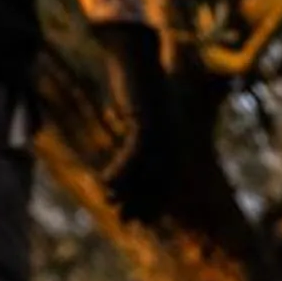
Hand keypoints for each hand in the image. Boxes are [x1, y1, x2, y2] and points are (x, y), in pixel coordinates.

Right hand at [94, 18, 179, 224]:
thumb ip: (142, 139)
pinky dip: (119, 172)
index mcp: (176, 143)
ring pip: (146, 173)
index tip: (142, 221)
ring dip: (127, 191)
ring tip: (110, 203)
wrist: (136, 59)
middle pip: (158, 183)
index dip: (155, 205)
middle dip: (141, 204)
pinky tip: (105, 183)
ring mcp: (162, 133)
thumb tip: (136, 159)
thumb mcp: (142, 117)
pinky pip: (132, 156)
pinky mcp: (147, 123)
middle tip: (125, 221)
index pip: (168, 184)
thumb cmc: (138, 87)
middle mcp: (174, 142)